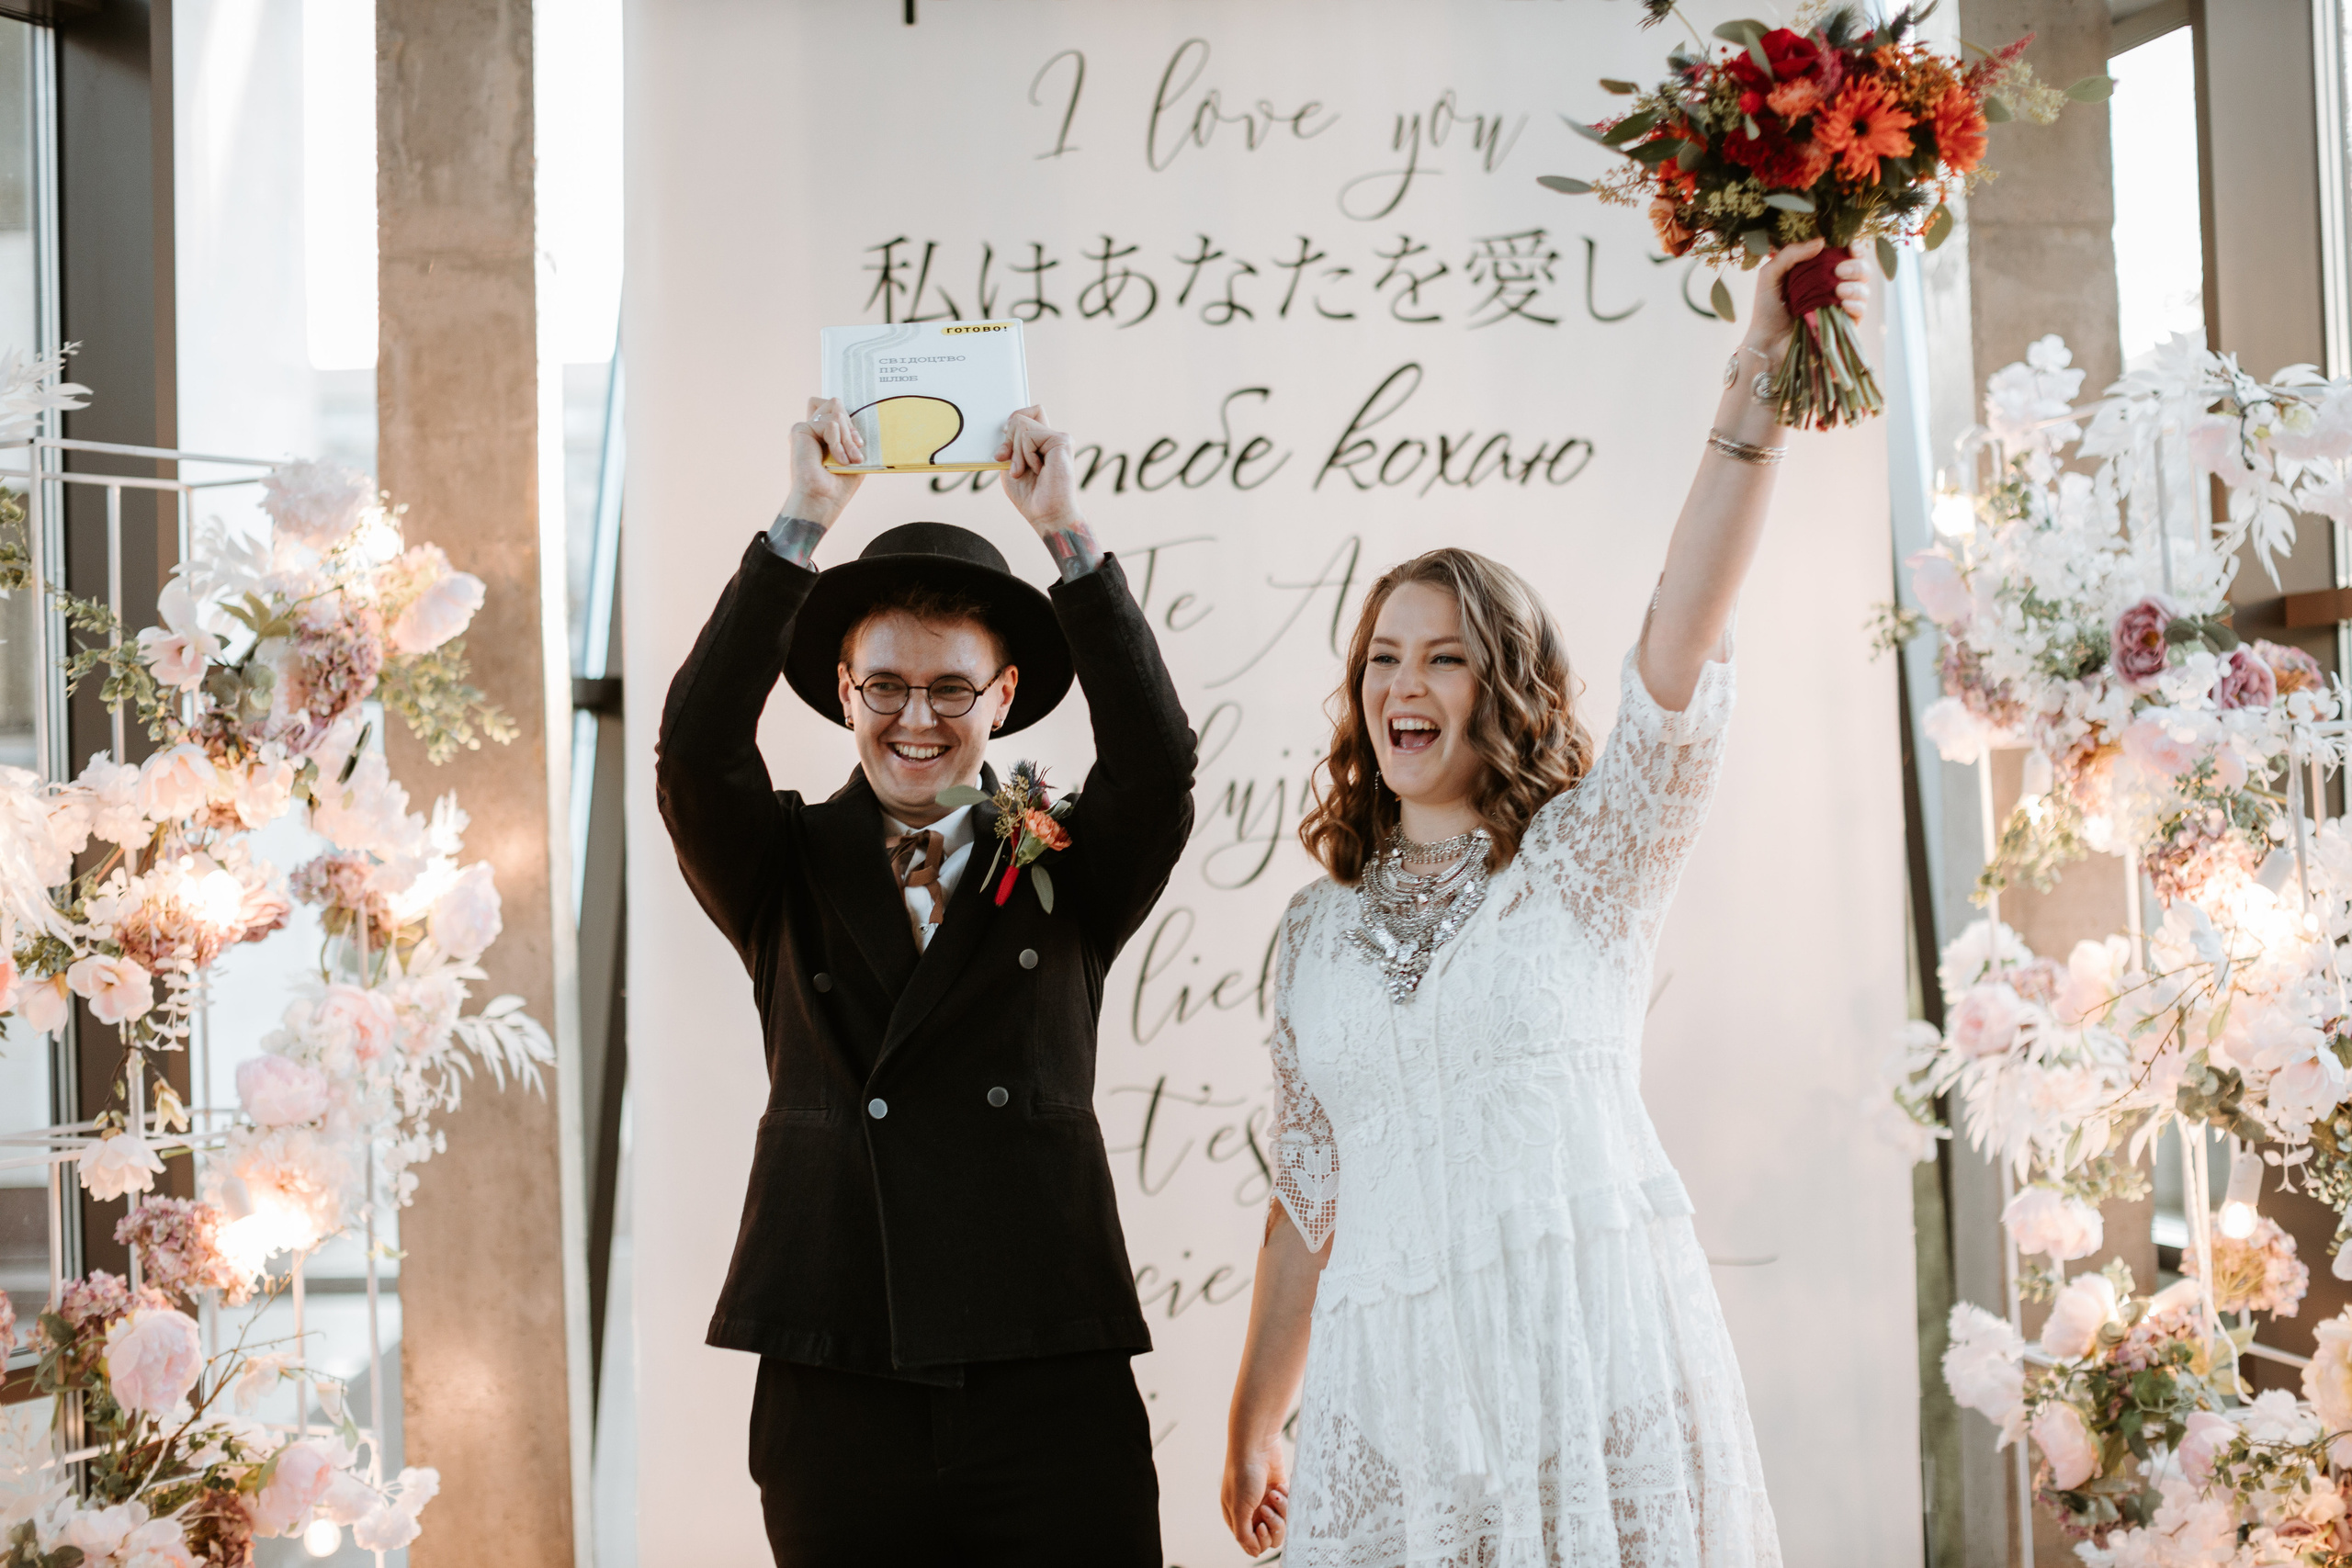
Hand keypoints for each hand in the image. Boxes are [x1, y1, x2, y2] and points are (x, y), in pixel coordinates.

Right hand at [779, 397, 865, 529]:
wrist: (823, 500)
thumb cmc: (839, 485)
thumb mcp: (853, 454)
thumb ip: (849, 432)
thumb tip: (849, 411)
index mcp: (824, 434)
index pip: (836, 407)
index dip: (851, 422)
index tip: (859, 444)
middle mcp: (813, 429)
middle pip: (836, 404)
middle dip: (851, 428)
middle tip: (855, 455)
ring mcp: (806, 428)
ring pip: (835, 411)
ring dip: (847, 437)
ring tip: (847, 460)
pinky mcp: (800, 430)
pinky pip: (829, 423)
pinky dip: (838, 442)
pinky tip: (838, 460)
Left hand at [997, 405, 1083, 534]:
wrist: (1045, 513)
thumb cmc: (1029, 495)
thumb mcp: (1010, 464)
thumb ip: (1010, 444)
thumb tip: (1008, 423)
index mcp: (1040, 442)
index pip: (1026, 412)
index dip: (1011, 424)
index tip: (1004, 451)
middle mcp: (1051, 437)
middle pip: (1019, 417)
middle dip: (1008, 441)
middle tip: (1014, 467)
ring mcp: (1059, 437)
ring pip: (1021, 423)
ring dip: (1016, 452)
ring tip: (1025, 471)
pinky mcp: (1063, 440)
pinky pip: (1030, 435)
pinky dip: (1026, 454)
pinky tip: (1038, 469)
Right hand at [1221, 1431, 1288, 1554]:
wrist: (1256, 1444)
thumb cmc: (1243, 1474)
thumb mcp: (1239, 1508)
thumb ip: (1244, 1534)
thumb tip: (1254, 1553)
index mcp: (1237, 1518)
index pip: (1252, 1544)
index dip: (1260, 1539)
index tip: (1261, 1525)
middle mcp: (1252, 1513)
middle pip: (1270, 1537)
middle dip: (1273, 1524)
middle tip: (1267, 1507)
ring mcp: (1266, 1503)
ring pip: (1282, 1524)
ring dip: (1281, 1511)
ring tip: (1274, 1494)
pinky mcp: (1280, 1493)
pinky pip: (1289, 1508)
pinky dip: (1286, 1499)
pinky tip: (1279, 1486)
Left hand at [1743, 237, 1867, 354]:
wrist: (1766, 341)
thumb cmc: (1766, 308)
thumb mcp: (1771, 275)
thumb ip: (1791, 254)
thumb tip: (1821, 242)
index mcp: (1820, 272)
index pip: (1846, 256)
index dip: (1854, 250)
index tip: (1852, 248)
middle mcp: (1833, 287)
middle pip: (1861, 271)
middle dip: (1856, 266)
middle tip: (1839, 270)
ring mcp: (1839, 307)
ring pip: (1864, 290)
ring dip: (1856, 286)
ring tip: (1838, 289)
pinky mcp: (1842, 326)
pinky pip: (1860, 312)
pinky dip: (1856, 304)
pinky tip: (1843, 303)